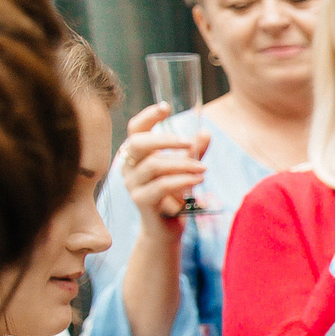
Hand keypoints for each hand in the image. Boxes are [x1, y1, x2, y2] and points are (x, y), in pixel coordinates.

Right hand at [119, 100, 208, 222]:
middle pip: (138, 143)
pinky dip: (182, 180)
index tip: (165, 107)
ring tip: (204, 168)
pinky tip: (197, 180)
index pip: (135, 129)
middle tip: (190, 143)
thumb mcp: (185, 169)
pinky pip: (161, 186)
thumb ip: (194, 151)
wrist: (166, 228)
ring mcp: (132, 184)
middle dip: (166, 139)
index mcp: (137, 154)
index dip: (148, 116)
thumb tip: (205, 132)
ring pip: (154, 165)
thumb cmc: (174, 195)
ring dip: (183, 164)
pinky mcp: (141, 201)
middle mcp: (129, 167)